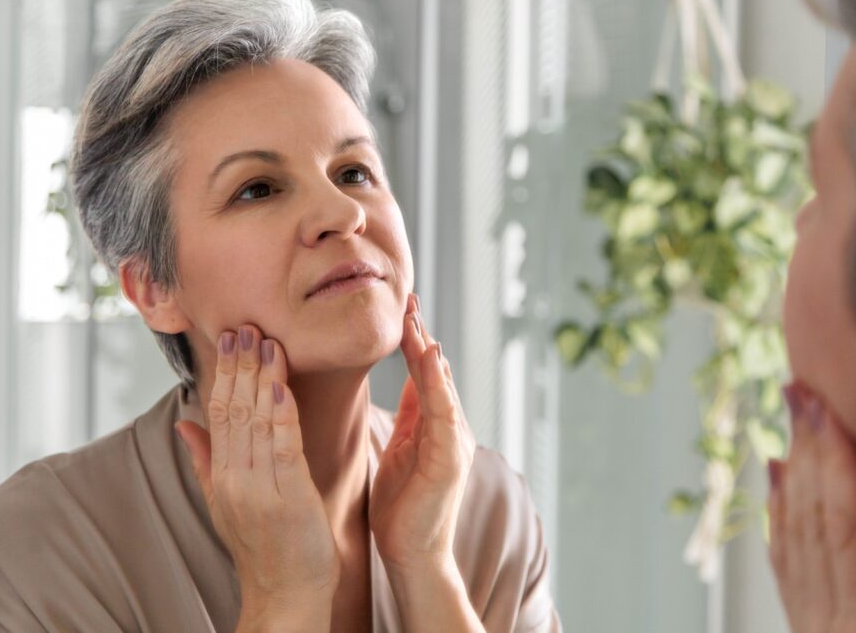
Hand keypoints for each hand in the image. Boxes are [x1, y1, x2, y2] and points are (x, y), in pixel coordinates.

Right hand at [175, 326, 338, 629]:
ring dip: (261, 378)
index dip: (224, 373)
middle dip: (239, 366)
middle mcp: (233, 479)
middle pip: (233, 410)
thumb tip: (184, 422)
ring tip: (265, 341)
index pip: (218, 413)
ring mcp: (259, 488)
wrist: (285, 595)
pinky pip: (282, 446)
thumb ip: (205, 459)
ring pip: (255, 421)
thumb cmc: (264, 546)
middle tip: (244, 325)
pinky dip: (281, 412)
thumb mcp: (224, 501)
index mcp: (220, 476)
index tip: (230, 338)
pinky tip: (281, 384)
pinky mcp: (288, 497)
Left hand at [369, 295, 476, 573]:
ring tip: (415, 320)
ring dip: (428, 352)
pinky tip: (430, 359)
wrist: (412, 555)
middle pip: (435, 373)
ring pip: (441, 387)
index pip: (424, 374)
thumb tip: (411, 378)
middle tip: (408, 299)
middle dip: (421, 336)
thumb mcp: (401, 450)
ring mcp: (454, 443)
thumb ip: (410, 415)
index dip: (413, 341)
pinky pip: (443, 413)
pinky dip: (438, 384)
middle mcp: (450, 429)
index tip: (401, 308)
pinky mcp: (451, 459)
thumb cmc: (403, 508)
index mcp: (435, 427)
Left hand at [768, 382, 855, 632]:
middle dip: (807, 450)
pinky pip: (784, 558)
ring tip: (794, 420)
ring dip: (793, 470)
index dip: (836, 466)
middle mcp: (825, 621)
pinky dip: (781, 510)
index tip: (828, 413)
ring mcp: (809, 624)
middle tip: (801, 393)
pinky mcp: (806, 627)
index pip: (845, 528)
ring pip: (792, 533)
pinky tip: (779, 478)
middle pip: (811, 519)